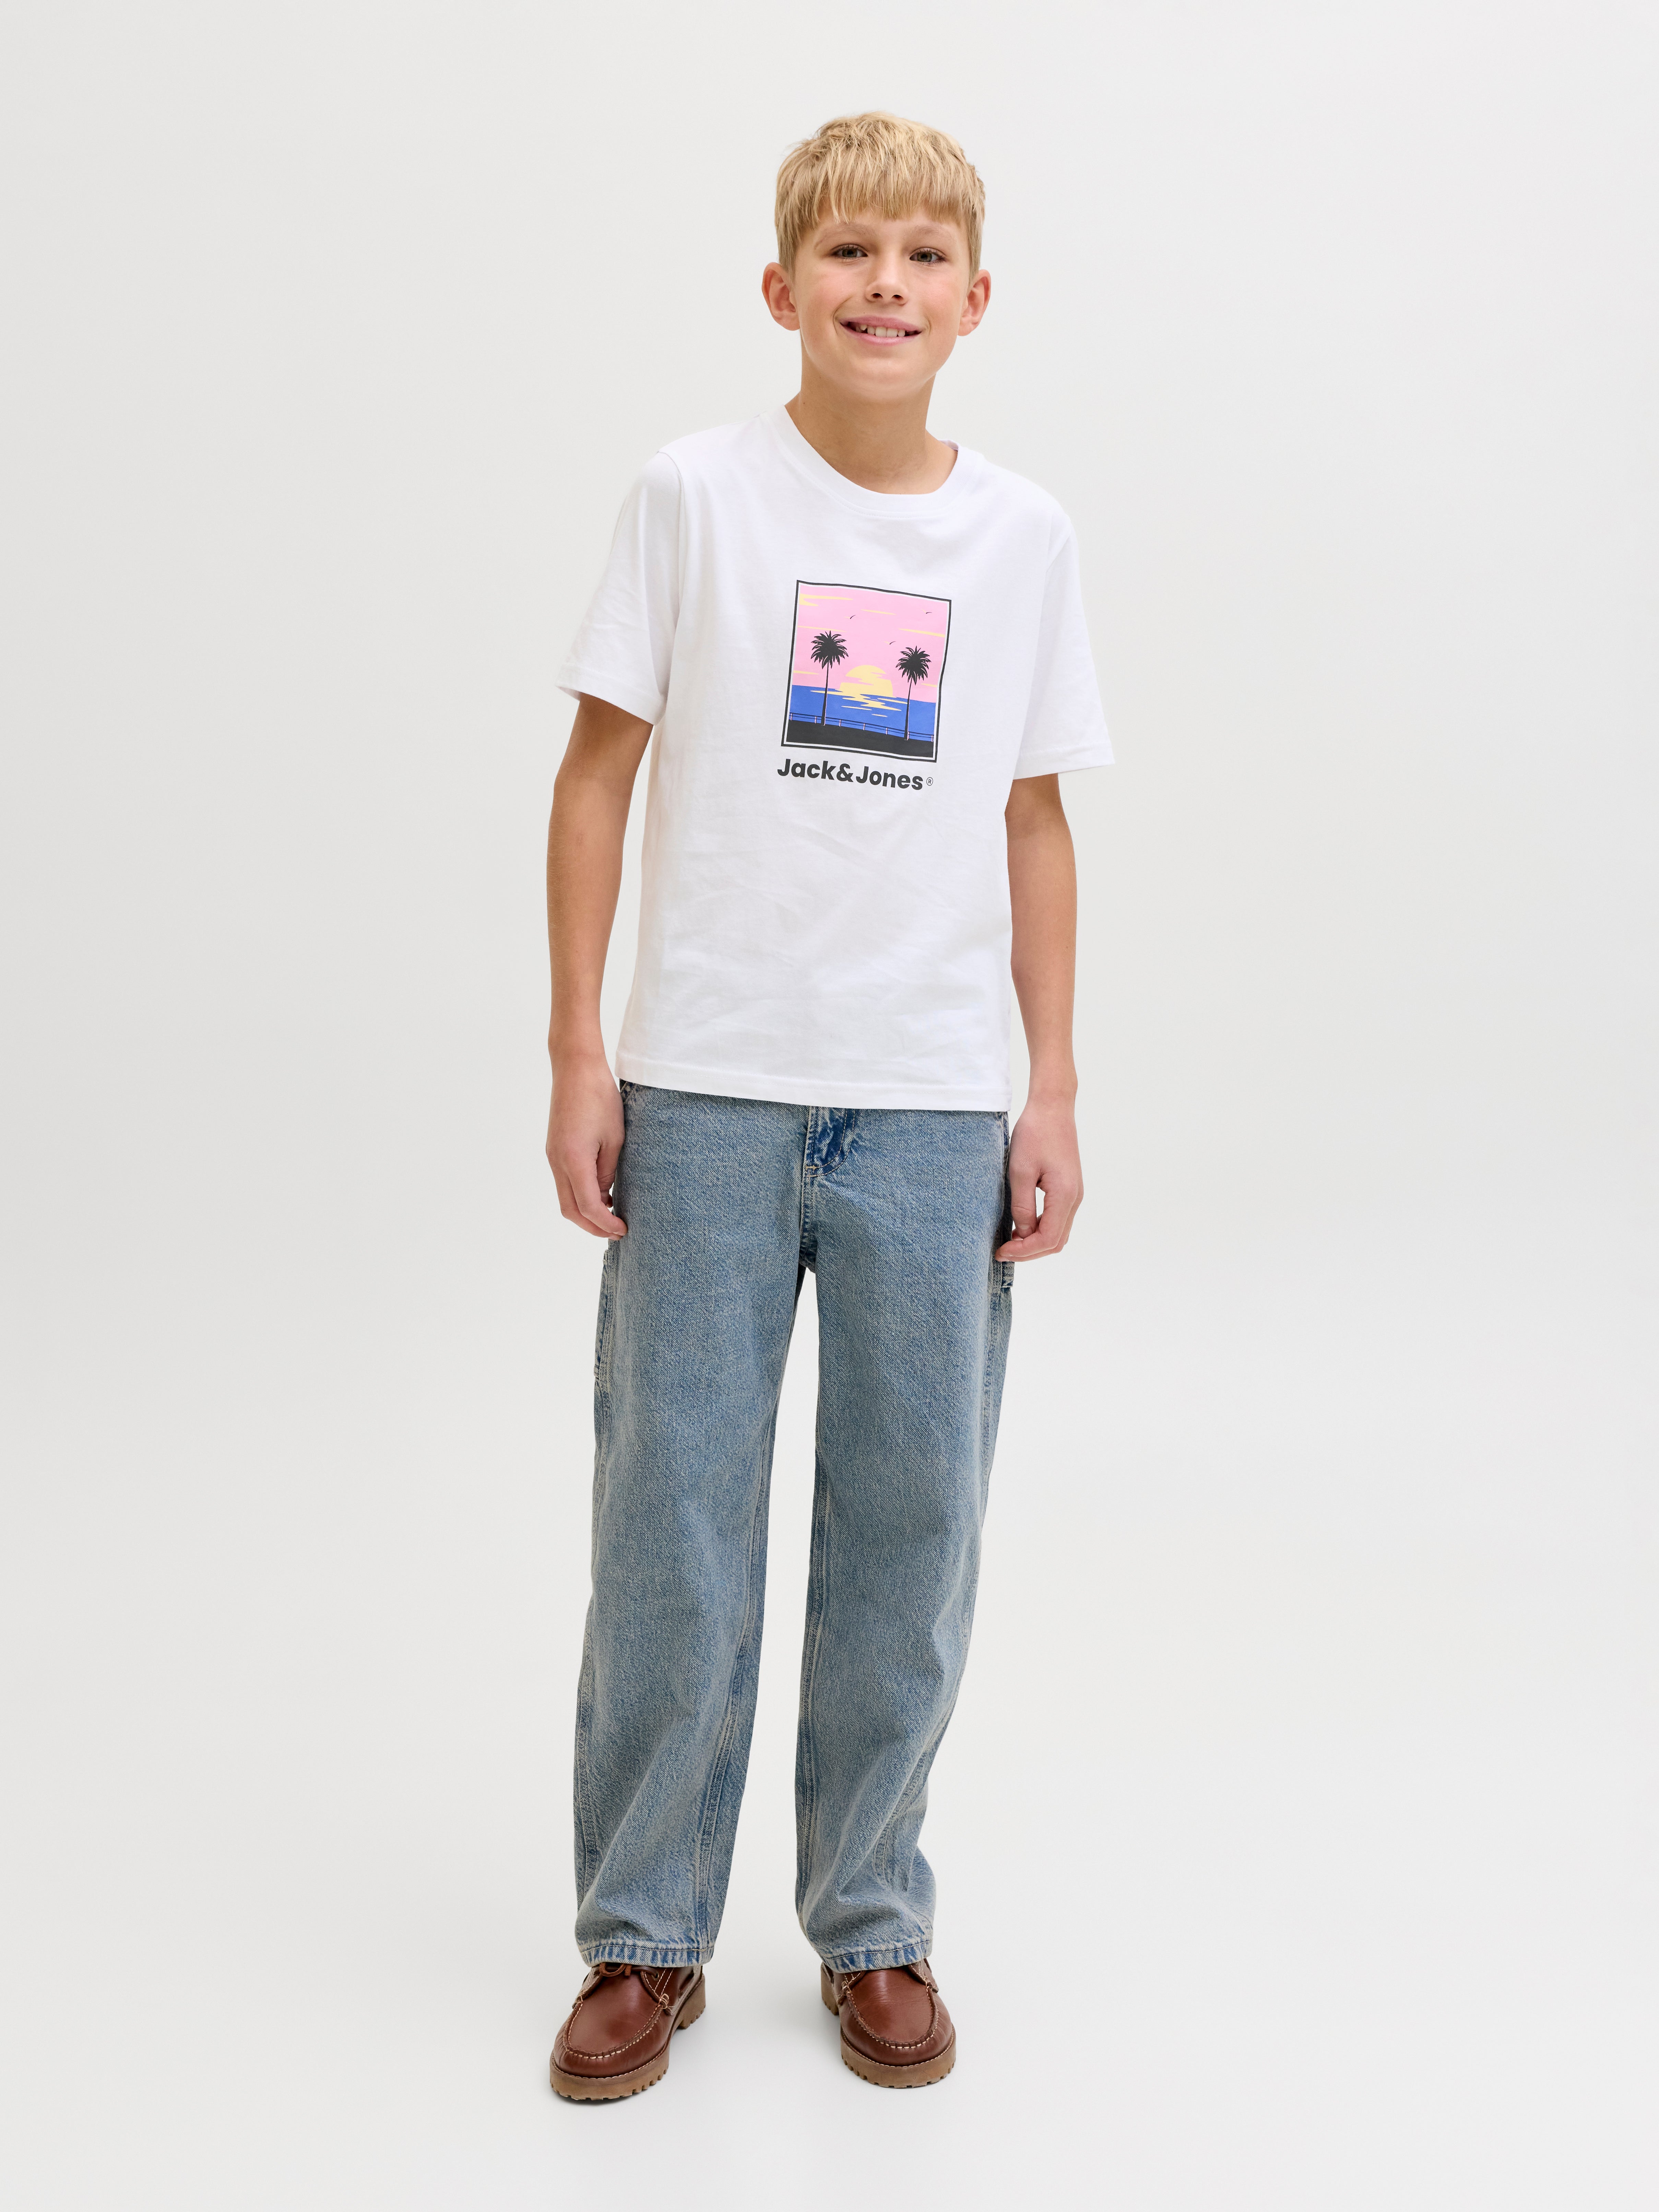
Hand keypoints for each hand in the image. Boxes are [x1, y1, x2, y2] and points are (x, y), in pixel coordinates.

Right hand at [546, 1057, 626, 1238]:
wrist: (575, 1069)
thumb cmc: (599, 1098)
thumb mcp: (614, 1138)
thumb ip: (608, 1171)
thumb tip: (605, 1196)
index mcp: (573, 1160)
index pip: (587, 1206)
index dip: (605, 1224)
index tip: (623, 1229)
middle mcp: (557, 1162)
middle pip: (570, 1210)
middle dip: (593, 1226)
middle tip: (617, 1231)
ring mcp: (553, 1156)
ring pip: (565, 1198)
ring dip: (586, 1212)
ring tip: (612, 1216)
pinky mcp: (555, 1149)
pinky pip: (565, 1182)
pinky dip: (581, 1195)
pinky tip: (601, 1194)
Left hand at [994, 1093, 1082, 1261]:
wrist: (1052, 1108)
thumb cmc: (1034, 1134)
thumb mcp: (1020, 1172)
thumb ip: (1022, 1207)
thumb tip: (1023, 1235)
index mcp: (1064, 1195)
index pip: (1047, 1239)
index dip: (1023, 1251)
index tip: (1000, 1251)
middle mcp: (1075, 1198)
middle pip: (1056, 1242)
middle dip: (1029, 1252)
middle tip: (1002, 1251)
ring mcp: (1074, 1194)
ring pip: (1059, 1233)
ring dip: (1036, 1242)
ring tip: (1010, 1242)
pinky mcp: (1069, 1188)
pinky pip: (1058, 1219)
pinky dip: (1041, 1230)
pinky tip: (1021, 1227)